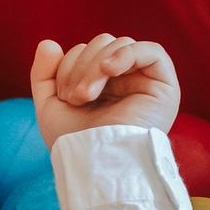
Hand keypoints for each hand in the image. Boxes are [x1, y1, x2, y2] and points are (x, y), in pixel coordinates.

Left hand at [29, 34, 180, 145]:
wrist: (95, 165)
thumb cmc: (74, 144)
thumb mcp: (50, 106)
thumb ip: (45, 74)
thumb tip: (48, 43)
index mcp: (103, 85)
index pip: (86, 52)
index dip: (69, 65)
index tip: (64, 96)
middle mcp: (126, 82)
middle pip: (103, 44)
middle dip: (82, 65)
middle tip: (76, 98)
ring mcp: (145, 83)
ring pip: (121, 45)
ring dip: (96, 65)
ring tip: (87, 95)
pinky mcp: (165, 87)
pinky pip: (151, 51)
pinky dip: (126, 53)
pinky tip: (109, 69)